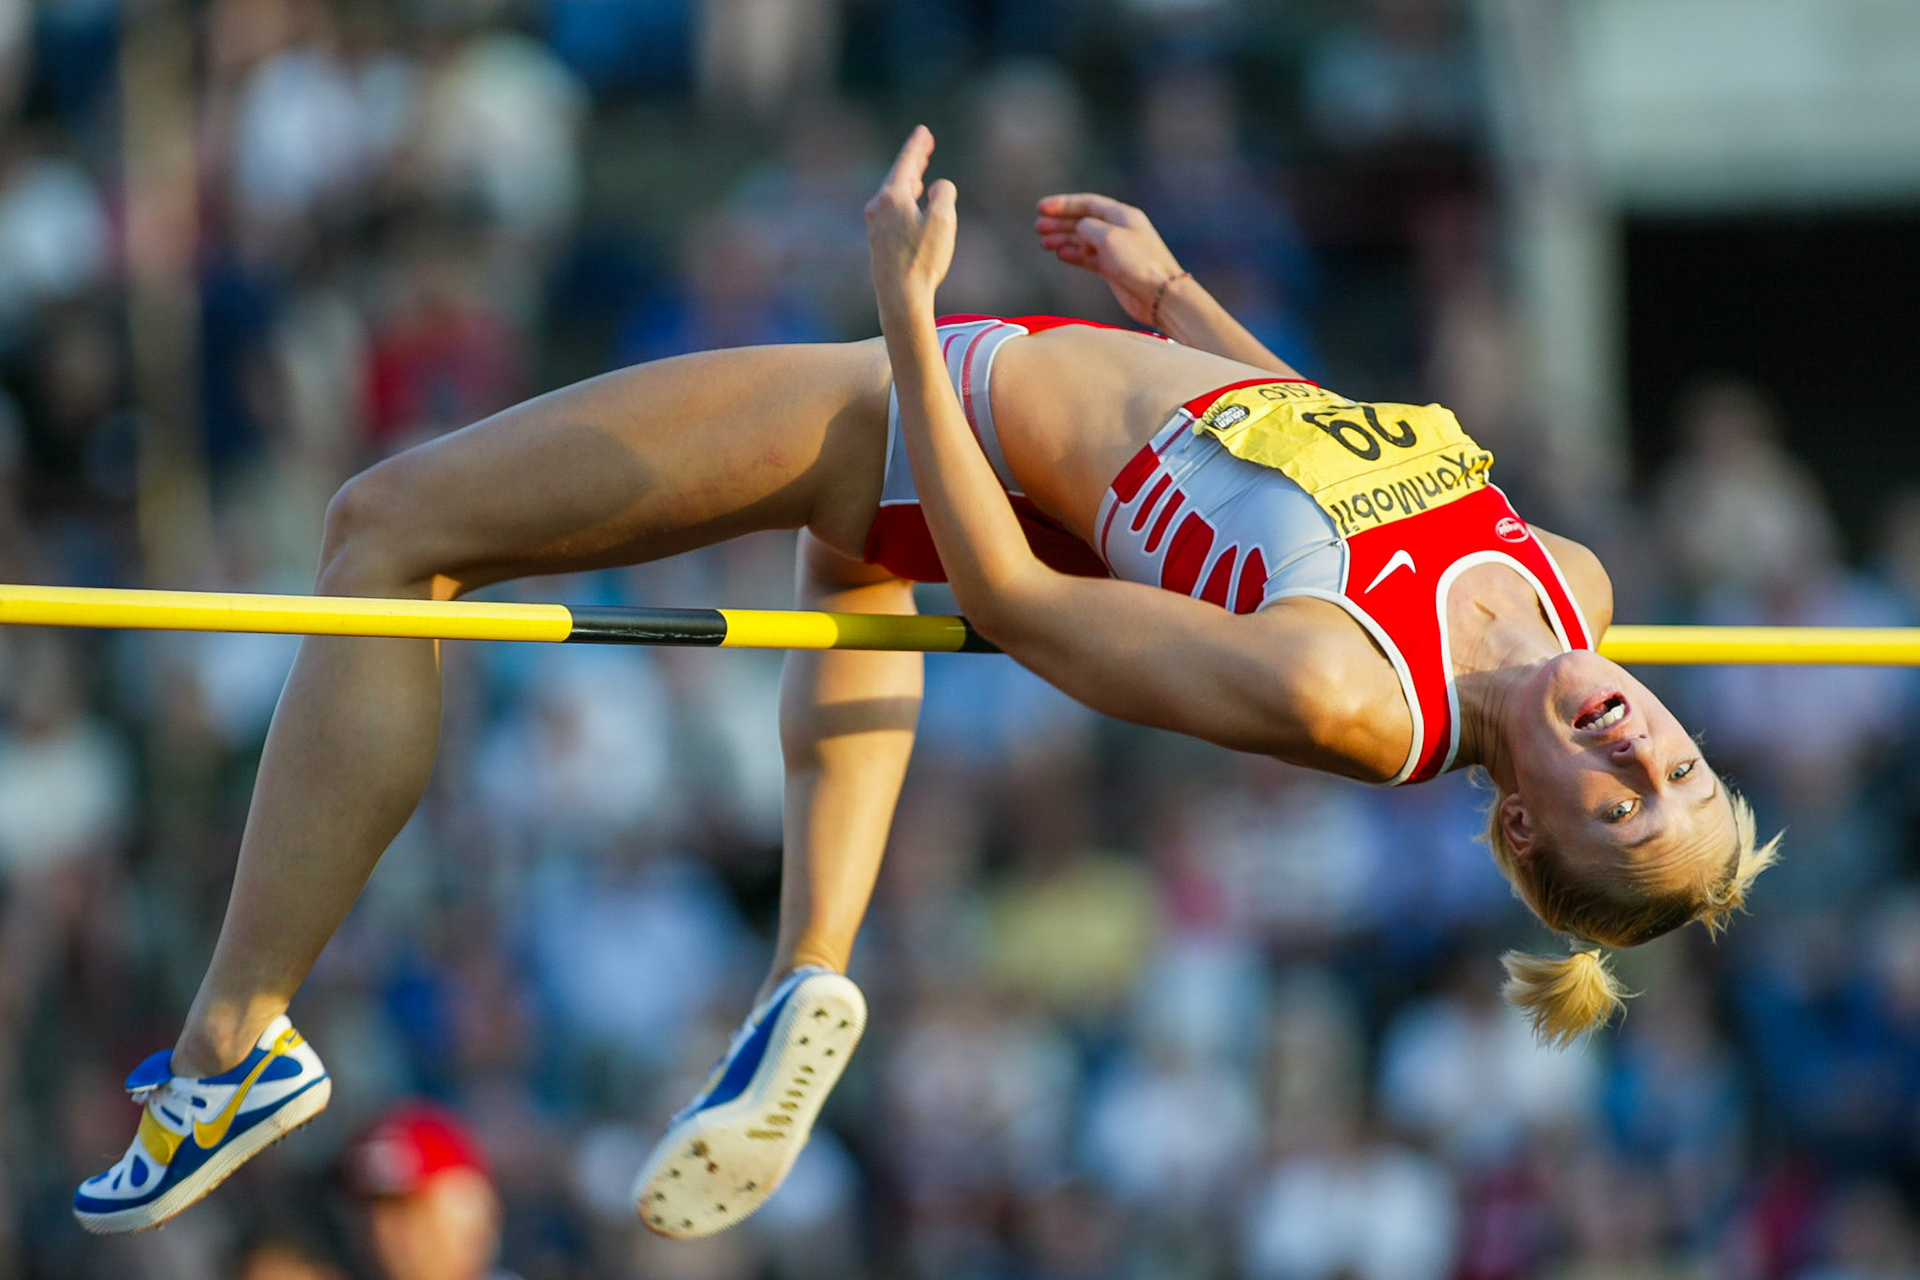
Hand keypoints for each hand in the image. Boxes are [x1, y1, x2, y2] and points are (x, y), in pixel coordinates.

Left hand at [866, 126, 956, 316]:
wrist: (900, 298)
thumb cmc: (922, 260)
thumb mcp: (943, 221)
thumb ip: (944, 194)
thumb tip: (938, 187)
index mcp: (893, 197)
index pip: (906, 163)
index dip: (917, 146)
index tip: (923, 132)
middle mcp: (878, 207)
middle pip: (898, 175)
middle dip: (913, 160)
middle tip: (924, 145)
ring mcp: (875, 225)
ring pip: (893, 194)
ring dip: (908, 182)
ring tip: (919, 175)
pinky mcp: (877, 242)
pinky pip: (891, 211)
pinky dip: (903, 201)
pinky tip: (909, 208)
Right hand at [1035, 193, 1184, 326]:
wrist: (1159, 295)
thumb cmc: (1138, 263)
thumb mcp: (1108, 237)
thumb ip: (1087, 227)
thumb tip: (1078, 229)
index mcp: (1121, 215)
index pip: (1087, 203)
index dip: (1063, 204)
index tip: (1041, 208)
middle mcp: (1118, 229)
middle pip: (1083, 221)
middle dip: (1060, 222)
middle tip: (1038, 227)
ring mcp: (1116, 250)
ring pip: (1083, 240)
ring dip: (1063, 239)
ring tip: (1043, 242)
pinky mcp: (1114, 269)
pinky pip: (1089, 257)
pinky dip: (1074, 254)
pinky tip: (1060, 254)